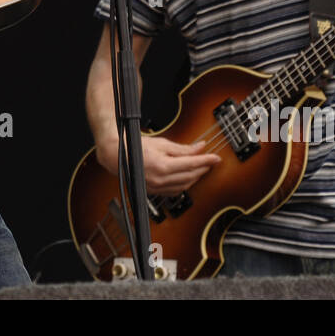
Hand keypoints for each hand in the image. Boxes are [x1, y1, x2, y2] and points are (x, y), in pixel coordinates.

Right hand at [98, 134, 220, 194]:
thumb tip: (200, 147)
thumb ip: (183, 148)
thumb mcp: (162, 143)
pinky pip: (175, 191)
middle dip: (203, 169)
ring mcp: (157, 188)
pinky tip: (187, 177)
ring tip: (201, 168)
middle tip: (210, 161)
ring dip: (195, 177)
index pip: (192, 164)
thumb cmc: (137, 147)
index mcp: (163, 166)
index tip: (216, 158)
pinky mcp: (155, 192)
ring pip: (184, 186)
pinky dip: (184, 184)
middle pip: (190, 176)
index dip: (206, 161)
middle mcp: (160, 180)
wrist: (118, 156)